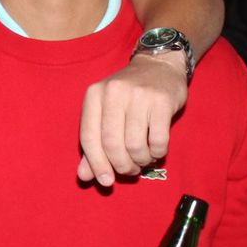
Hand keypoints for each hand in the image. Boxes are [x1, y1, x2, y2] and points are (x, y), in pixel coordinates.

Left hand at [77, 53, 188, 183]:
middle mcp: (113, 92)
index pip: (88, 137)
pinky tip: (156, 150)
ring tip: (143, 159)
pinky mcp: (162, 101)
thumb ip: (94, 144)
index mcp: (94, 95)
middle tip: (129, 170)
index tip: (105, 181)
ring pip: (134, 145)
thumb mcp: (106, 113)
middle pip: (111, 144)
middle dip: (121, 165)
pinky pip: (158, 140)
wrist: (159, 66)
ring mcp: (139, 95)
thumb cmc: (128, 96)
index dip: (96, 163)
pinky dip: (157, 153)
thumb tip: (85, 176)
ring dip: (140, 160)